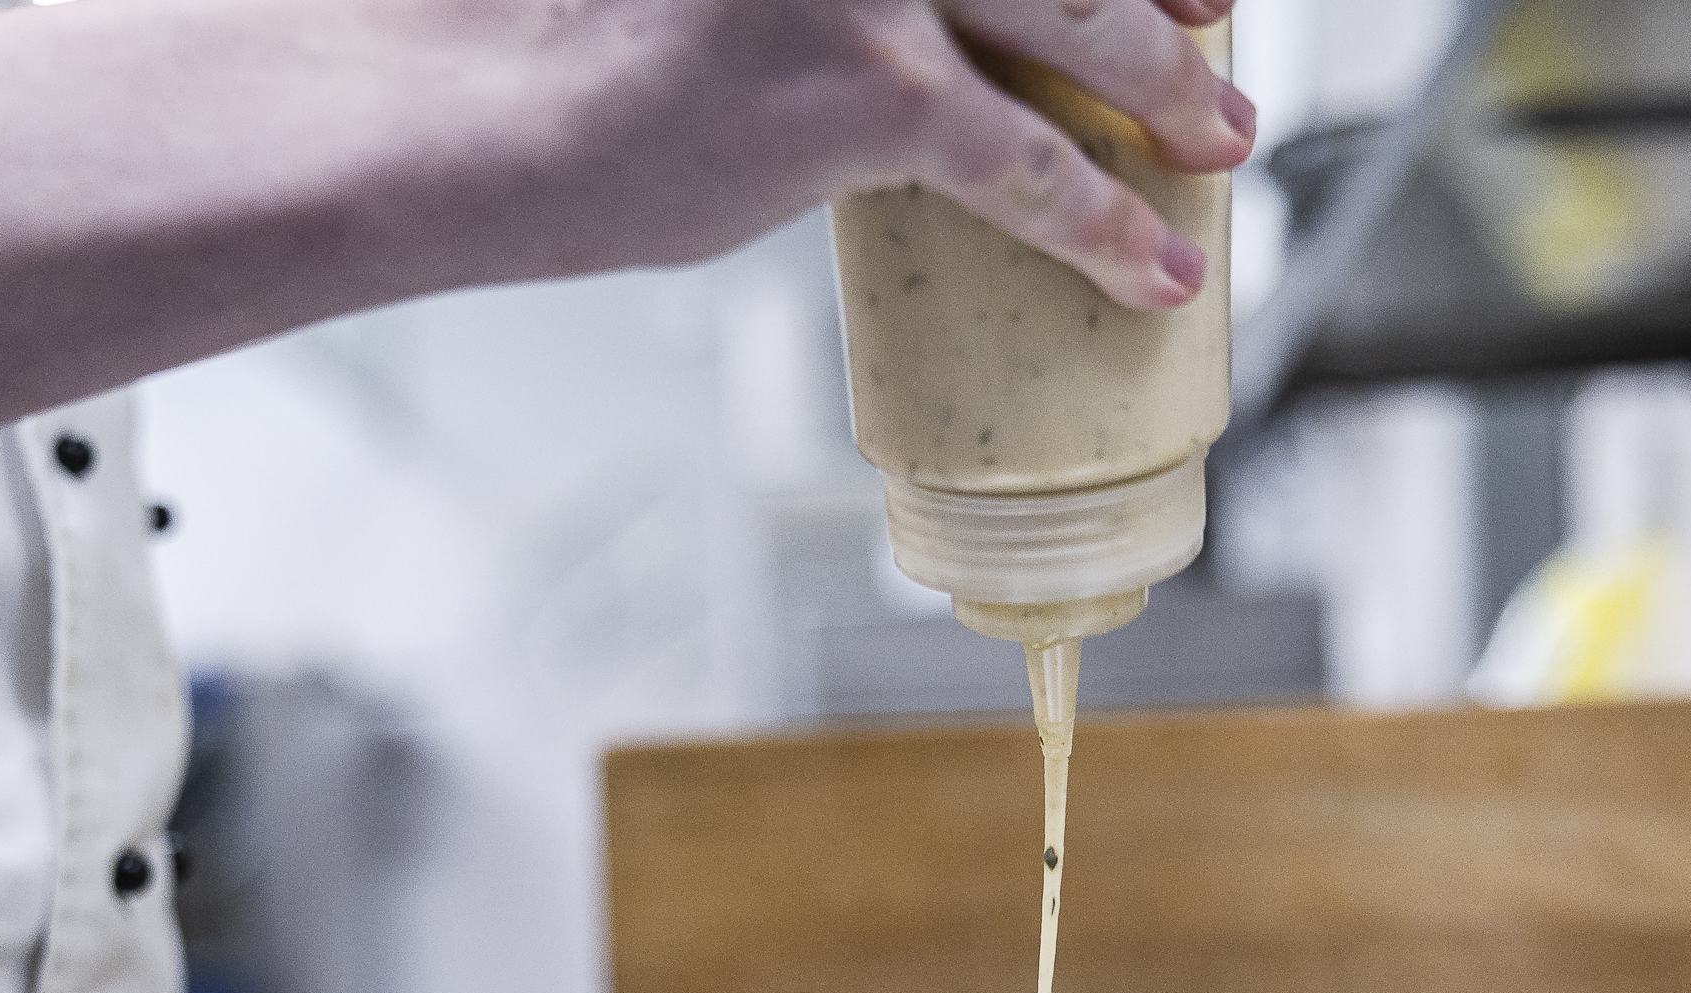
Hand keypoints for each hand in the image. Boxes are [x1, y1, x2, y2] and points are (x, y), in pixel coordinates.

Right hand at [466, 0, 1254, 306]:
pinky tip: (1150, 268)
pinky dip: (1103, 224)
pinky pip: (1027, 166)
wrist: (470, 95)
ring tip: (1220, 141)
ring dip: (1168, 87)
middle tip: (1216, 24)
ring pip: (1083, 18)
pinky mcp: (870, 85)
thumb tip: (890, 41)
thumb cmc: (556, 33)